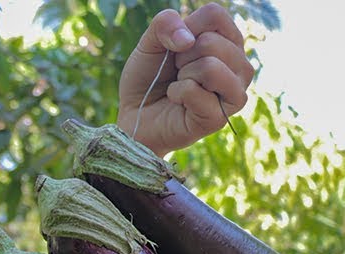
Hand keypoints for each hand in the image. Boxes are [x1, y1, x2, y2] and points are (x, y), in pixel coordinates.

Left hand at [116, 3, 253, 156]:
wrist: (134, 114)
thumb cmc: (148, 77)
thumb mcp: (149, 43)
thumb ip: (164, 24)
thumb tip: (187, 39)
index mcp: (228, 41)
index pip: (215, 15)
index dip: (185, 29)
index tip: (176, 48)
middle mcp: (239, 66)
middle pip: (212, 41)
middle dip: (181, 57)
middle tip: (176, 72)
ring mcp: (234, 93)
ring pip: (210, 67)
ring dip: (183, 75)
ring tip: (179, 85)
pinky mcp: (219, 118)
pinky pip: (194, 91)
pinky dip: (176, 93)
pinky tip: (177, 101)